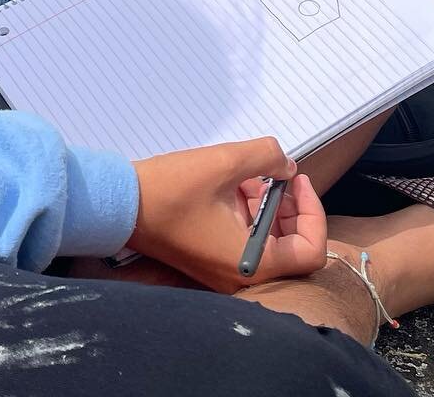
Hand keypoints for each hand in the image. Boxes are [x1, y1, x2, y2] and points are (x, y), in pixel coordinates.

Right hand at [128, 140, 325, 292]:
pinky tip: (232, 183)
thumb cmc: (170, 189)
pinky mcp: (211, 258)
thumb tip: (287, 166)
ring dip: (266, 204)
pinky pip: (245, 238)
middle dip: (289, 205)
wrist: (120, 205)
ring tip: (248, 174)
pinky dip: (247, 211)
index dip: (313, 212)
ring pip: (268, 239)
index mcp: (251, 263)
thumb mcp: (224, 162)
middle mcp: (242, 276)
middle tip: (278, 173)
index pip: (310, 251)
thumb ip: (267, 157)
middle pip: (291, 245)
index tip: (297, 180)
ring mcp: (226, 269)